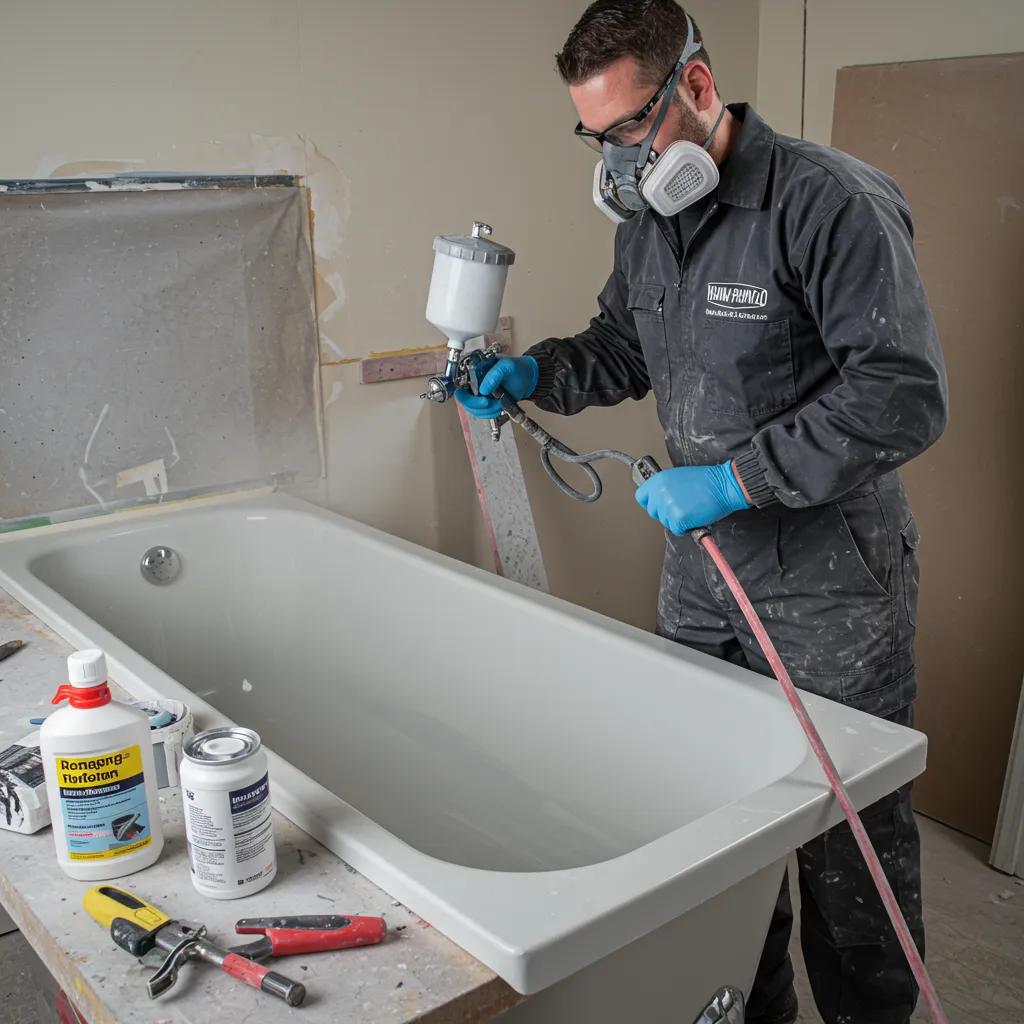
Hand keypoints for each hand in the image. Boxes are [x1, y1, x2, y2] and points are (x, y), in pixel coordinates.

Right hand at [455, 355, 538, 418]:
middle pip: (464, 399)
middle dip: (475, 404)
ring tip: (499, 403)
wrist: (528, 379)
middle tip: (487, 402)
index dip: (462, 392)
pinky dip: (490, 414)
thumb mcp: (507, 366)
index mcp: (474, 369)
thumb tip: (483, 389)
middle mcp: (474, 382)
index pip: (459, 382)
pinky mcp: (485, 403)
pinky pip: (481, 413)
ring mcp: (479, 394)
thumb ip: (495, 375)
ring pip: (472, 408)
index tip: (472, 396)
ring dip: (486, 410)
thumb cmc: (518, 368)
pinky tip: (498, 407)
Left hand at [635, 462, 749, 533]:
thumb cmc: (706, 481)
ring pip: (666, 522)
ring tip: (691, 508)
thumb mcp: (679, 477)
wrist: (723, 485)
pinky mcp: (678, 518)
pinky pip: (677, 530)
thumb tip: (659, 498)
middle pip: (653, 512)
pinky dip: (687, 527)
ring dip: (677, 520)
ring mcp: (668, 506)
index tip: (658, 504)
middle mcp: (660, 493)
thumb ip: (665, 487)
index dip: (650, 502)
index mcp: (659, 480)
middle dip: (666, 513)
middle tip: (681, 507)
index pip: (641, 497)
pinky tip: (695, 515)